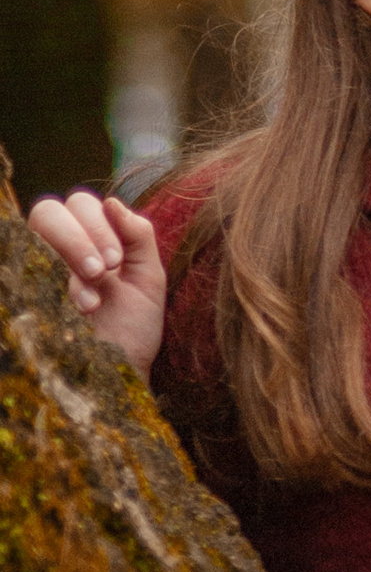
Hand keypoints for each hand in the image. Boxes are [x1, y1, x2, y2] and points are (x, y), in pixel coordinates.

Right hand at [26, 191, 167, 369]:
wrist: (119, 370)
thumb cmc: (132, 327)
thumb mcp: (148, 278)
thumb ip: (139, 236)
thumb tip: (112, 201)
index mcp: (89, 239)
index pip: (80, 204)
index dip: (98, 224)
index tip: (117, 261)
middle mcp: (58, 247)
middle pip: (49, 210)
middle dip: (80, 237)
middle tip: (103, 270)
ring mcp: (37, 266)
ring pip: (35, 229)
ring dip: (68, 252)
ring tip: (91, 294)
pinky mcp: (24, 287)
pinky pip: (21, 261)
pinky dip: (54, 277)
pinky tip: (79, 306)